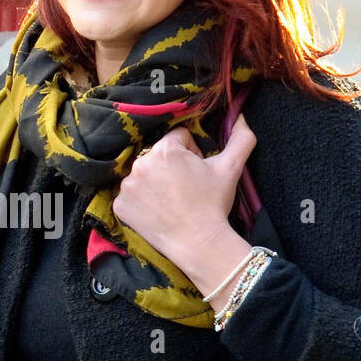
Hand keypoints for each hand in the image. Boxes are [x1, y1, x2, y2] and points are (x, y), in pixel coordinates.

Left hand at [110, 115, 256, 266]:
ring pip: (143, 174)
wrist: (199, 243)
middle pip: (158, 155)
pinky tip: (157, 211)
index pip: (178, 137)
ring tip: (171, 201)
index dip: (192, 152)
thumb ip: (239, 138)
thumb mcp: (231, 168)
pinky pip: (130, 195)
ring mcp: (127, 186)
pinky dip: (141, 201)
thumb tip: (241, 116)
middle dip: (171, 166)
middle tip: (185, 189)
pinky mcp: (120, 205)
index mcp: (165, 149)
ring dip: (154, 182)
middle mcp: (141, 163)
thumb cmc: (213, 204)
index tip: (197, 172)